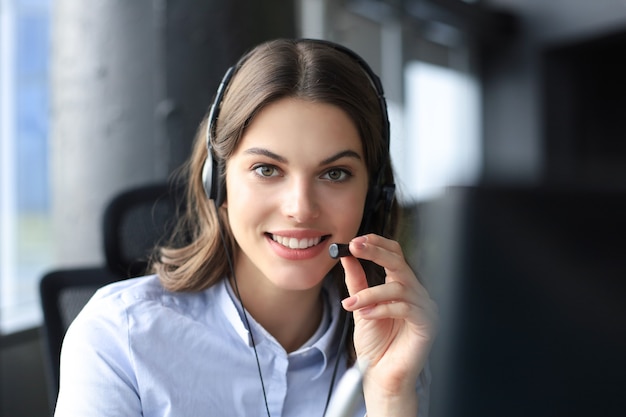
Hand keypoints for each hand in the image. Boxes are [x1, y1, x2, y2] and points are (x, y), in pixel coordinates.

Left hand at [340, 234, 437, 399]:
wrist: (379, 375)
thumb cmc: (374, 344)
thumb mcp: (360, 306)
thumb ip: (356, 281)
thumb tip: (347, 256)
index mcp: (402, 286)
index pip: (394, 255)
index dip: (376, 244)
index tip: (355, 241)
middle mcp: (416, 293)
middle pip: (399, 262)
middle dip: (375, 252)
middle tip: (354, 247)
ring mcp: (424, 307)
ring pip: (398, 287)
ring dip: (371, 293)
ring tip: (352, 304)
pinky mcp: (428, 323)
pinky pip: (406, 308)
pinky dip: (382, 308)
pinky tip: (367, 315)